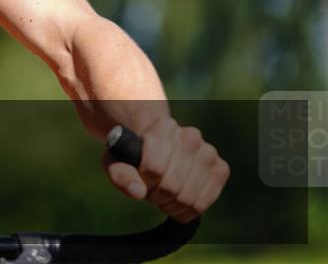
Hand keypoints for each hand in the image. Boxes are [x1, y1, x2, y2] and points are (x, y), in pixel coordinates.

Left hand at [103, 117, 229, 222]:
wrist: (161, 148)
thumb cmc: (136, 155)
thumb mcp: (117, 160)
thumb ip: (120, 174)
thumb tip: (138, 193)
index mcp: (163, 127)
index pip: (154, 168)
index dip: (144, 181)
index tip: (141, 178)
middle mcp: (190, 136)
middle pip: (171, 186)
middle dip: (156, 196)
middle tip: (151, 191)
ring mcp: (209, 152)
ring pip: (188, 199)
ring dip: (170, 206)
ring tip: (163, 196)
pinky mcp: (221, 168)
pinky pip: (203, 204)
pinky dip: (187, 211)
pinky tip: (178, 202)